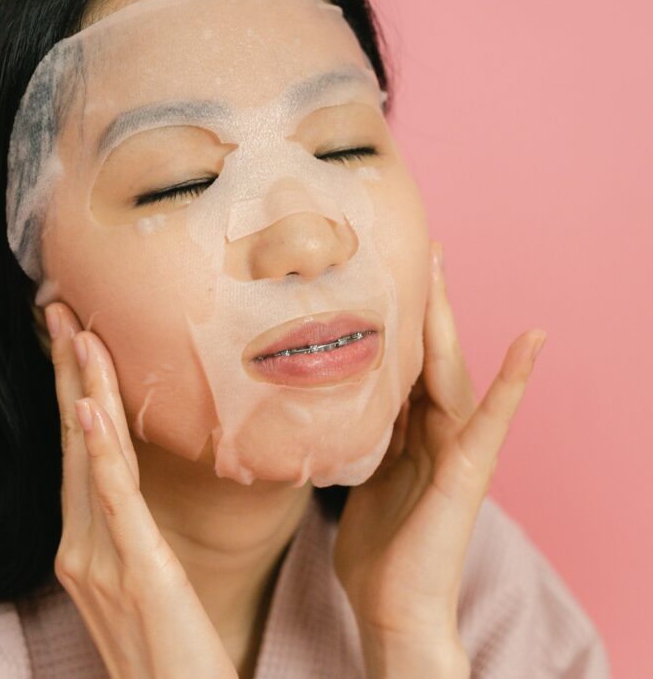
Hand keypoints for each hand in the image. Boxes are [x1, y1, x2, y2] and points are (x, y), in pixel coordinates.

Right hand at [44, 302, 237, 678]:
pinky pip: (114, 500)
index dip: (72, 392)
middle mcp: (80, 549)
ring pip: (88, 457)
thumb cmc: (171, 662)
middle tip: (58, 309)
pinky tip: (89, 406)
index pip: (76, 454)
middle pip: (72, 442)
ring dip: (81, 388)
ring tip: (74, 332)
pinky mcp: (136, 575)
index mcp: (84, 548)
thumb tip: (136, 500)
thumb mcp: (146, 593)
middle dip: (65, 372)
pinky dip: (99, 450)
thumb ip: (133, 545)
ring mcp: (99, 562)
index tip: (71, 339)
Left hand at [333, 242, 546, 677]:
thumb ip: (354, 441)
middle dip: (419, 304)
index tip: (376, 274)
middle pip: (425, 356)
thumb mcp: (356, 482)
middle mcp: (433, 433)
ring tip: (441, 266)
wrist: (392, 609)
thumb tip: (323, 410)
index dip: (390, 322)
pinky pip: (493, 420)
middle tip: (415, 247)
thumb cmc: (376, 553)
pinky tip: (533, 341)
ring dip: (446, 319)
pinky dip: (515, 381)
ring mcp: (454, 449)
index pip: (399, 365)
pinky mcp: (468, 472)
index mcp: (405, 434)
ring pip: (450, 371)